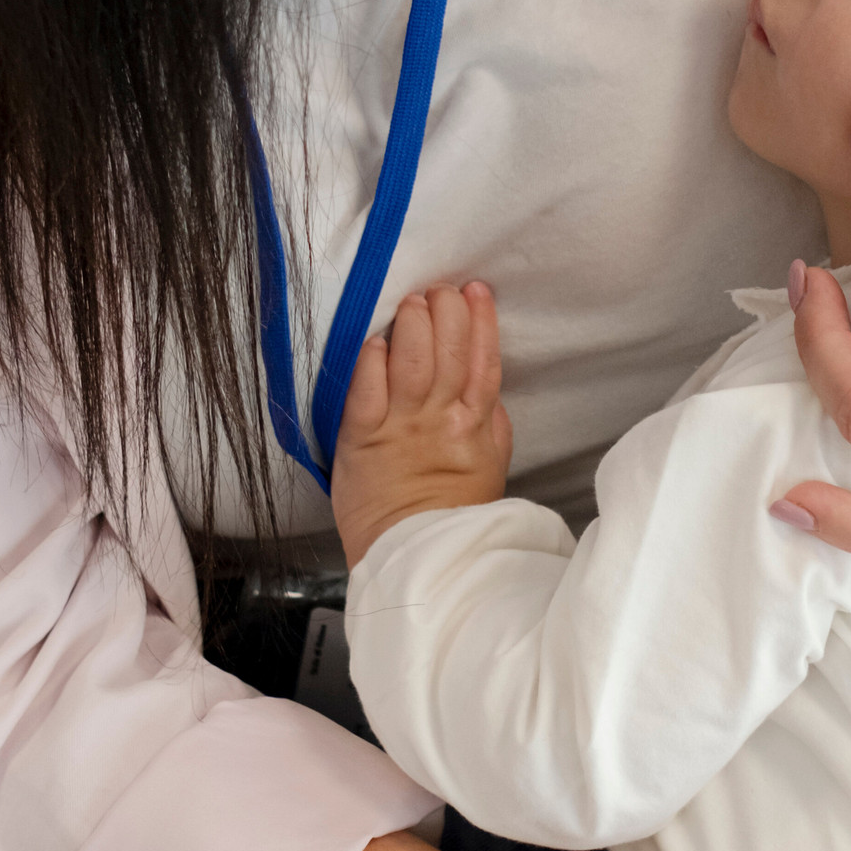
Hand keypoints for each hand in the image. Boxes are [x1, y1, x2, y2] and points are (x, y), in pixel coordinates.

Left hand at [332, 280, 512, 567]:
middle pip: (450, 352)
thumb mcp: (488, 465)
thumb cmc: (450, 514)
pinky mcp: (361, 439)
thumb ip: (489, 423)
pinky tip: (375, 341)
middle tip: (440, 290)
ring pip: (413, 362)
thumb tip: (485, 390)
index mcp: (476, 427)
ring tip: (413, 304)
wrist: (416, 559)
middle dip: (447, 312)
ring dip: (413, 325)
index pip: (484, 362)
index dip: (481, 322)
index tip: (476, 292)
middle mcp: (442, 421)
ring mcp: (401, 427)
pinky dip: (372, 361)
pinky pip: (367, 391)